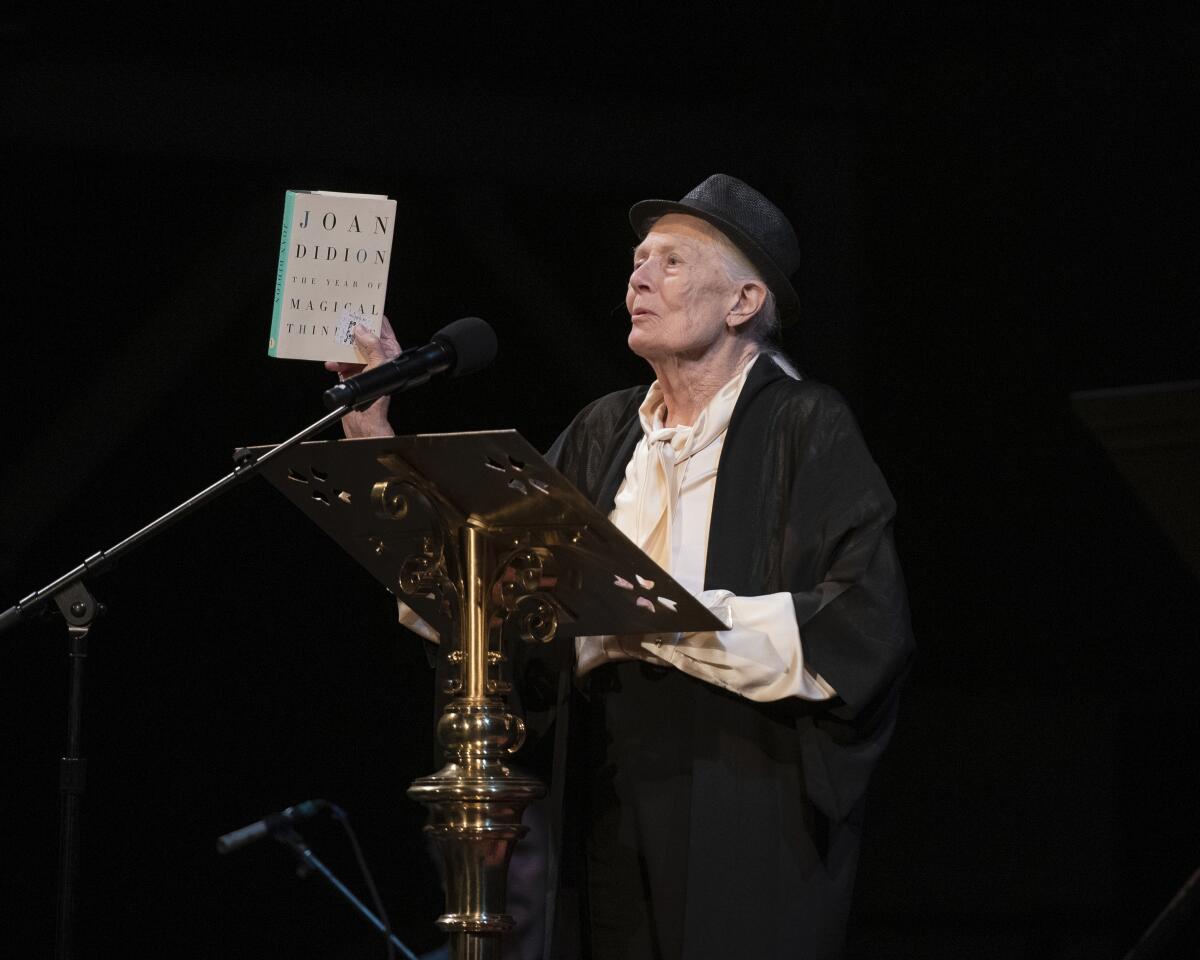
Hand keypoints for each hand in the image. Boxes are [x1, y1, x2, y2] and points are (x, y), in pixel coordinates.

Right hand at [324, 316, 399, 437]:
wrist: (364, 421)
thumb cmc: (380, 398)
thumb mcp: (379, 366)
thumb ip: (373, 346)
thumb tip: (362, 329)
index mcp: (389, 352)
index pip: (382, 328)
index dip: (374, 315)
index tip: (363, 303)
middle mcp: (376, 357)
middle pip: (363, 335)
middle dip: (352, 328)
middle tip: (342, 317)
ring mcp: (363, 364)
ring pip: (350, 347)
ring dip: (340, 347)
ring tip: (334, 342)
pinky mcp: (349, 373)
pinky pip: (340, 361)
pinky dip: (334, 361)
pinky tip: (331, 363)